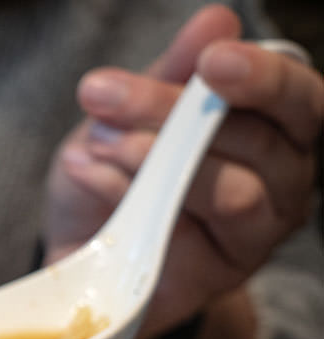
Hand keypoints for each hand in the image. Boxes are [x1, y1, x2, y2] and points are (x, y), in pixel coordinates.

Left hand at [44, 4, 323, 338]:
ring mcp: (256, 233)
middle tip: (102, 93)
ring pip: (233, 191)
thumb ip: (173, 72)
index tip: (210, 59)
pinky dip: (127, 195)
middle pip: (257, 139)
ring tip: (93, 140)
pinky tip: (86, 172)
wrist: (81, 251)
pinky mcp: (218, 275)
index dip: (261, 75)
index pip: (296, 96)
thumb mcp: (134, 112)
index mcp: (277, 128)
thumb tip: (216, 18)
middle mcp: (283, 180)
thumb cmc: (119, 174)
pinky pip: (184, 233)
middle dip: (172, 110)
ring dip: (152, 158)